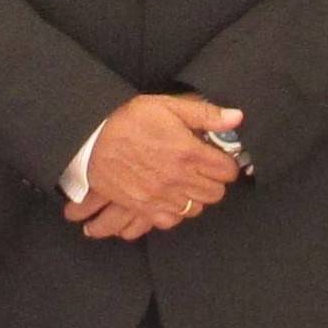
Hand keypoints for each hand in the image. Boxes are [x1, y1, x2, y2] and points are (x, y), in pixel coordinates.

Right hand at [72, 94, 243, 239]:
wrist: (91, 139)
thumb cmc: (129, 120)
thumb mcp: (168, 106)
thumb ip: (205, 114)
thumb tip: (237, 118)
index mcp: (188, 152)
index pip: (227, 171)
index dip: (226, 163)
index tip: (217, 158)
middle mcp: (178, 178)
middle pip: (216, 193)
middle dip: (214, 181)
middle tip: (203, 169)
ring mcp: (161, 196)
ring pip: (196, 208)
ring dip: (195, 196)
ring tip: (185, 182)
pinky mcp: (144, 207)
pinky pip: (172, 220)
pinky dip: (175, 211)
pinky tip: (170, 197)